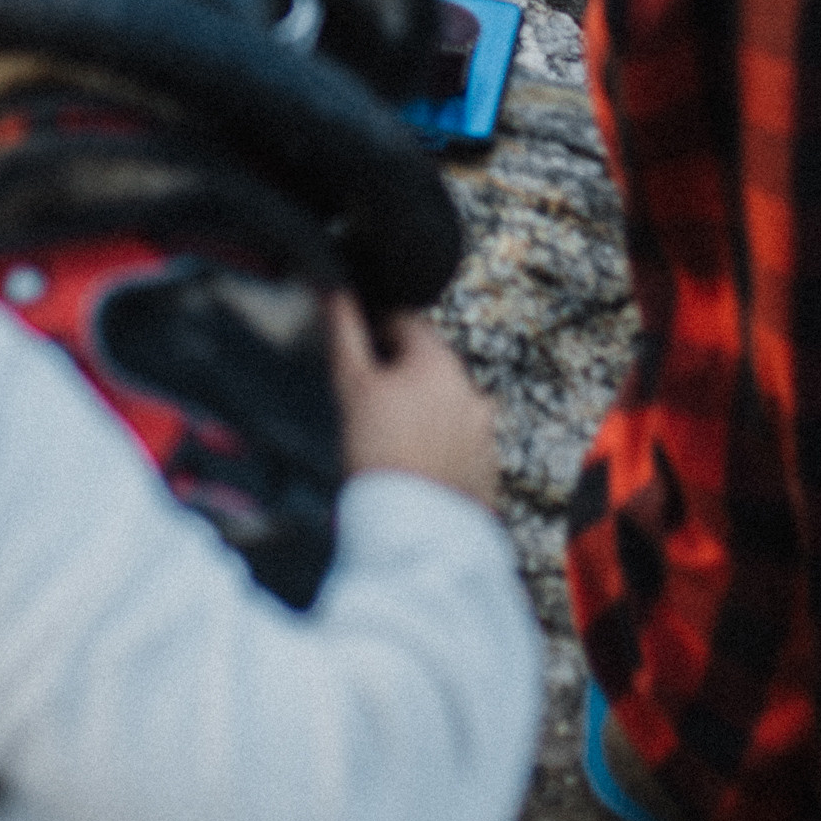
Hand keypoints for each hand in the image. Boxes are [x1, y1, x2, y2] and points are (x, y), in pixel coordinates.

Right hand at [327, 295, 499, 510]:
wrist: (414, 530)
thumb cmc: (379, 454)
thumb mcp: (352, 386)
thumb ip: (344, 332)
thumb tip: (333, 290)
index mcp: (440, 362)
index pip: (406, 325)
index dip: (376, 333)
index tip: (359, 354)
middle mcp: (471, 390)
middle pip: (429, 367)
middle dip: (401, 376)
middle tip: (369, 404)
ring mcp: (483, 432)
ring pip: (445, 406)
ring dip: (422, 412)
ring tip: (391, 442)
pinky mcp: (487, 468)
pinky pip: (460, 444)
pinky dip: (440, 446)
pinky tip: (414, 465)